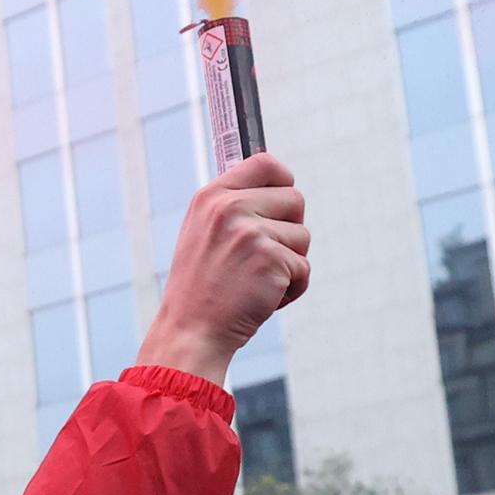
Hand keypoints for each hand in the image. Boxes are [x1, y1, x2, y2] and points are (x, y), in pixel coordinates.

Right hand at [135, 155, 309, 384]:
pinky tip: (264, 298)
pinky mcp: (271, 260)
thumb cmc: (201, 287)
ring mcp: (250, 233)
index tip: (281, 202)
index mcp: (211, 197)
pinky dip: (292, 288)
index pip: (264, 163)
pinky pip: (303, 268)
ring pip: (303, 236)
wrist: (191, 331)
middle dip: (289, 230)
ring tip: (257, 281)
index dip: (282, 180)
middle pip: (295, 199)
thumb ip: (232, 207)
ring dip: (290, 263)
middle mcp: (229, 208)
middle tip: (263, 256)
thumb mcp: (202, 234)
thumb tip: (275, 183)